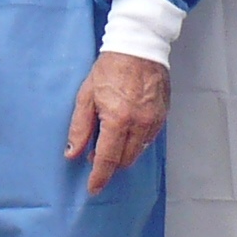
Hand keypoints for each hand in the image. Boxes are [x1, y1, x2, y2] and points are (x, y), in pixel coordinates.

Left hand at [64, 50, 169, 196]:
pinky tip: (126, 131)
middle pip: (125, 160)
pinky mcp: (163, 116)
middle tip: (96, 155)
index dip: (99, 177)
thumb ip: (80, 128)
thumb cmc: (110, 69)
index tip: (93, 188)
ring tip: (110, 141)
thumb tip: (73, 153)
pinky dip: (136, 142)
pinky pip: (149, 139)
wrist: (138, 48)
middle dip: (110, 165)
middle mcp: (139, 124)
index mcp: (118, 120)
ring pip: (138, 152)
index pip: (108, 159)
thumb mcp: (86, 96)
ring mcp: (154, 121)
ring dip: (123, 154)